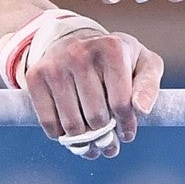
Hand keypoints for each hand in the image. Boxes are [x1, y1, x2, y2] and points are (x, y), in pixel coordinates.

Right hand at [24, 29, 162, 158]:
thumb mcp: (143, 64)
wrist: (74, 41)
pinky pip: (49, 123)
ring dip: (84, 142)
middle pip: (96, 117)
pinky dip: (60, 135)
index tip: (126, 133)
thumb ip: (148, 86)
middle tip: (108, 141)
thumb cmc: (116, 59)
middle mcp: (80, 53)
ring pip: (72, 125)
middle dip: (105, 136)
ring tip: (92, 143)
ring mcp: (55, 64)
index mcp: (111, 48)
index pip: (121, 104)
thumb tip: (141, 109)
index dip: (126, 126)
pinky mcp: (36, 76)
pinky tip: (70, 131)